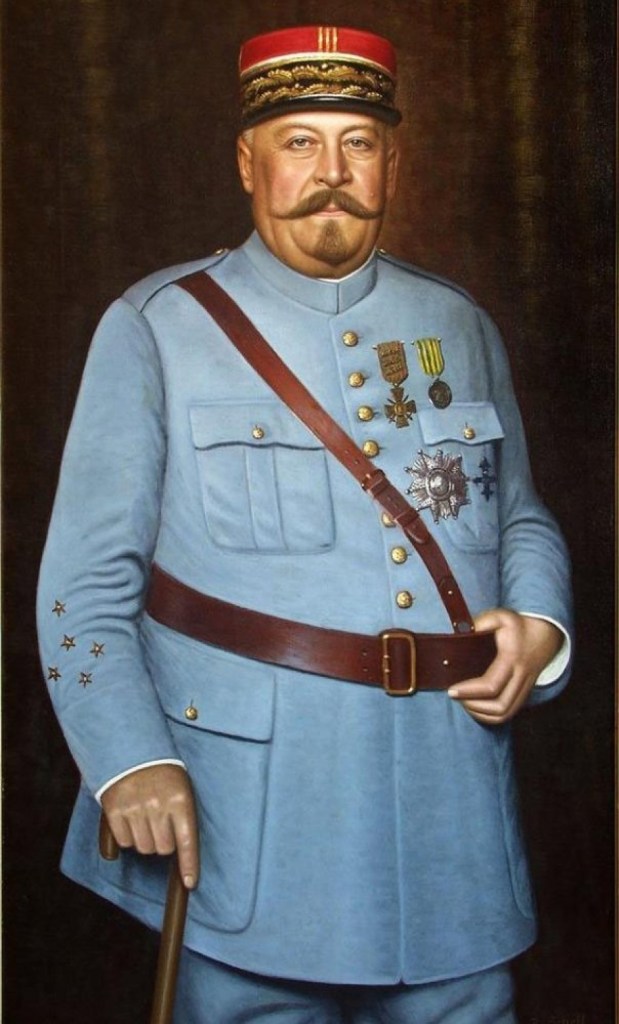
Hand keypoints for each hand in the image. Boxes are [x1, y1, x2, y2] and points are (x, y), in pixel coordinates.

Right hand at [101, 763, 198, 888]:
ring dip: (145, 840)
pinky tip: (130, 818)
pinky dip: (127, 836)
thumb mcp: (181, 786)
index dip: (189, 865)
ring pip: (144, 848)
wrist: (130, 747)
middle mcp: (158, 805)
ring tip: (145, 819)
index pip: (187, 840)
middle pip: (164, 849)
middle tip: (160, 825)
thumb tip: (181, 853)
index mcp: (180, 799)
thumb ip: (183, 815)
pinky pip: (124, 841)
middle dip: (164, 843)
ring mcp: (135, 808)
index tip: (189, 883)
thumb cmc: (162, 772)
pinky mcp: (115, 810)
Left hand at [448, 609, 562, 724]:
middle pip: (499, 706)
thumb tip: (460, 633)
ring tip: (464, 702)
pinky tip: (477, 708)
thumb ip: (480, 622)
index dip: (469, 691)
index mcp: (512, 659)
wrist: (546, 632)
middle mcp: (521, 676)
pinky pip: (510, 713)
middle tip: (455, 696)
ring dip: (482, 714)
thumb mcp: (500, 616)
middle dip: (473, 706)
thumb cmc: (519, 625)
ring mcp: (526, 687)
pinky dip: (492, 716)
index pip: (491, 685)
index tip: (451, 690)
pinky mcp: (526, 693)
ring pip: (506, 713)